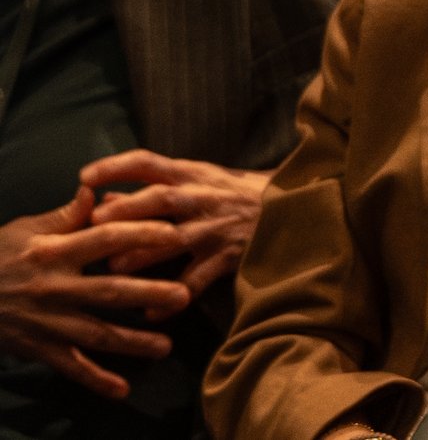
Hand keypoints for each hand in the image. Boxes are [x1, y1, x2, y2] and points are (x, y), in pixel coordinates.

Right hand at [0, 186, 190, 397]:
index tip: (175, 234)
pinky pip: (70, 367)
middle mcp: (55, 287)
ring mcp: (48, 321)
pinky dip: (95, 380)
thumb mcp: (26, 229)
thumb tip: (96, 190)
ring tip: (165, 347)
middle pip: (109, 291)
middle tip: (184, 296)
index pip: (105, 239)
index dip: (140, 235)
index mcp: (55, 252)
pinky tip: (122, 390)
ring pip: (96, 334)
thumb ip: (66, 216)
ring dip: (132, 342)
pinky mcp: (38, 347)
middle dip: (148, 294)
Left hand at [80, 149, 270, 300]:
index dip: (116, 166)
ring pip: (176, 239)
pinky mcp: (230, 256)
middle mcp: (203, 198)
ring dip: (143, 254)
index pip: (149, 162)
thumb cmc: (237, 193)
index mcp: (193, 174)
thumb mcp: (200, 180)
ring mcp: (217, 228)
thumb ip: (154, 187)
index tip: (84, 177)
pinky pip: (199, 279)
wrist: (296, 206)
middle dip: (127, 209)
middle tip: (94, 223)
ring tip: (113, 270)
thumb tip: (102, 198)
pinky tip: (153, 312)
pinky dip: (175, 297)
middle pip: (161, 198)